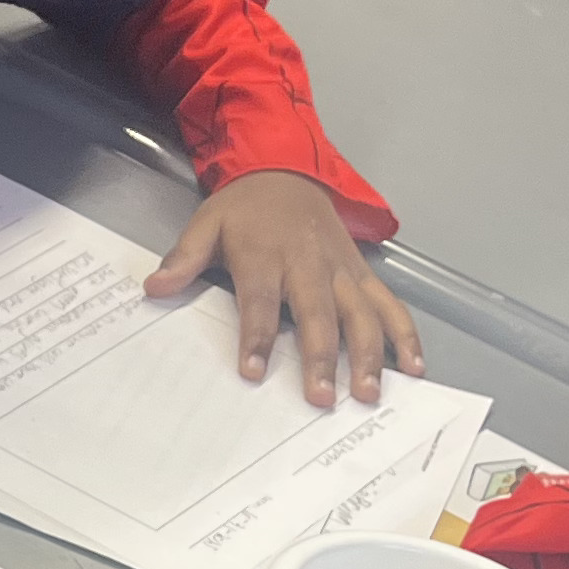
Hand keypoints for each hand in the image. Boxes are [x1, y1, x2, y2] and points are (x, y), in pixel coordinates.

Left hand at [145, 171, 424, 406]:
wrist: (287, 170)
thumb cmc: (244, 208)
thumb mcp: (206, 223)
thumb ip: (183, 259)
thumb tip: (155, 287)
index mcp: (266, 254)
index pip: (260, 300)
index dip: (257, 335)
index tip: (253, 371)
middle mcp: (310, 263)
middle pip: (318, 313)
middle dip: (322, 356)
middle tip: (322, 398)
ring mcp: (342, 269)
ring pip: (362, 313)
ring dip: (370, 354)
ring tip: (370, 392)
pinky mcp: (362, 273)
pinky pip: (389, 304)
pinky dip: (405, 333)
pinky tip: (413, 365)